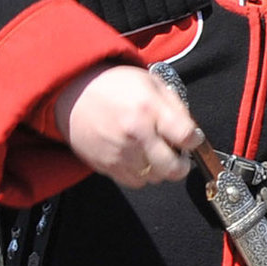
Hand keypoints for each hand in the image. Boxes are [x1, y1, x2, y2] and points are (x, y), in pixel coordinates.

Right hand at [57, 63, 204, 187]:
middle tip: (177, 154)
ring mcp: (119, 153)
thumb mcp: (151, 83)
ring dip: (159, 168)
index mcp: (148, 109)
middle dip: (182, 164)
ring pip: (155, 178)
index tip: (190, 138)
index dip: (194, 140)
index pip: (187, 137)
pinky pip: (134, 182)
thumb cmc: (114, 86)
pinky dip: (140, 174)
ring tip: (151, 151)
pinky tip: (135, 157)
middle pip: (174, 168)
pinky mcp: (106, 166)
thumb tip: (191, 134)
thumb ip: (175, 107)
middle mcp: (135, 134)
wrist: (72, 93)